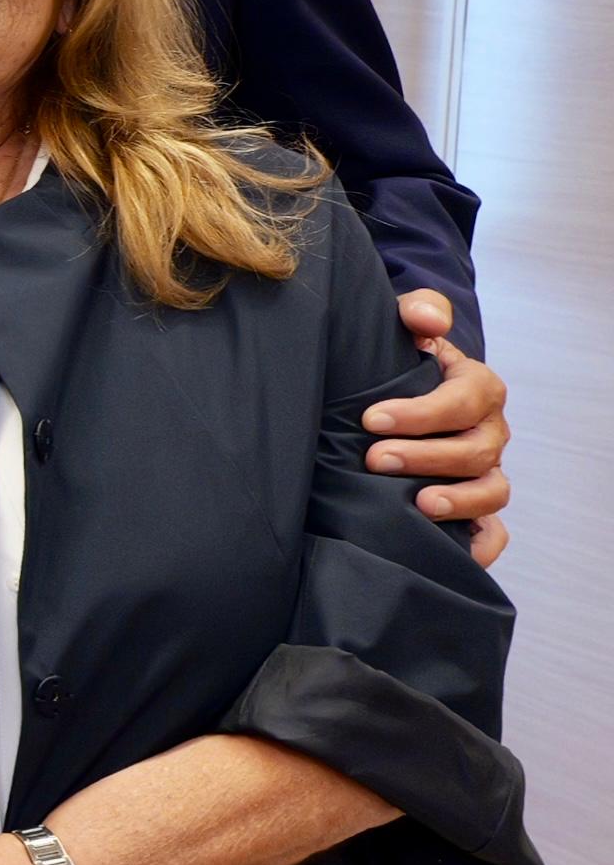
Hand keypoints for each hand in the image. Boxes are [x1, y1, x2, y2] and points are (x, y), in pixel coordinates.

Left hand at [365, 292, 508, 565]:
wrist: (399, 388)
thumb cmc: (402, 359)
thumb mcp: (408, 324)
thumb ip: (418, 311)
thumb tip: (425, 321)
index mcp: (477, 387)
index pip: (466, 399)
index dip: (422, 412)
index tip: (371, 419)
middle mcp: (489, 430)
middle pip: (475, 450)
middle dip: (424, 456)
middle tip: (375, 459)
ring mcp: (486, 469)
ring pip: (491, 491)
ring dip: (456, 499)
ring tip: (416, 503)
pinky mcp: (477, 504)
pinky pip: (493, 531)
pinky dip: (480, 544)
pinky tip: (453, 552)